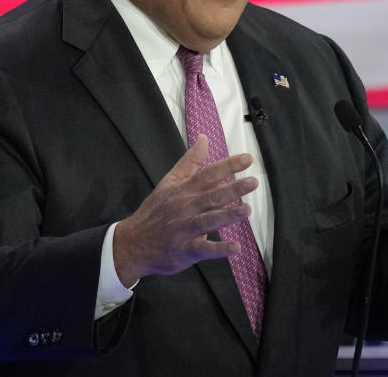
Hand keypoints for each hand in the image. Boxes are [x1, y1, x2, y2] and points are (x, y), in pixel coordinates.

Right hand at [112, 135, 256, 287]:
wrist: (133, 242)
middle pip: (212, 196)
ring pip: (209, 220)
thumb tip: (204, 138)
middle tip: (253, 182)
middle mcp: (186, 207)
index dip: (228, 166)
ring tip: (247, 210)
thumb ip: (190, 161)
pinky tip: (236, 247)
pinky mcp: (186, 250)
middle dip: (233, 189)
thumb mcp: (169, 181)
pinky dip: (219, 249)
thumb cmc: (156, 211)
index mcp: (184, 189)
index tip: (248, 159)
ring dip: (228, 215)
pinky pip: (204, 249)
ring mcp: (185, 229)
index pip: (208, 174)